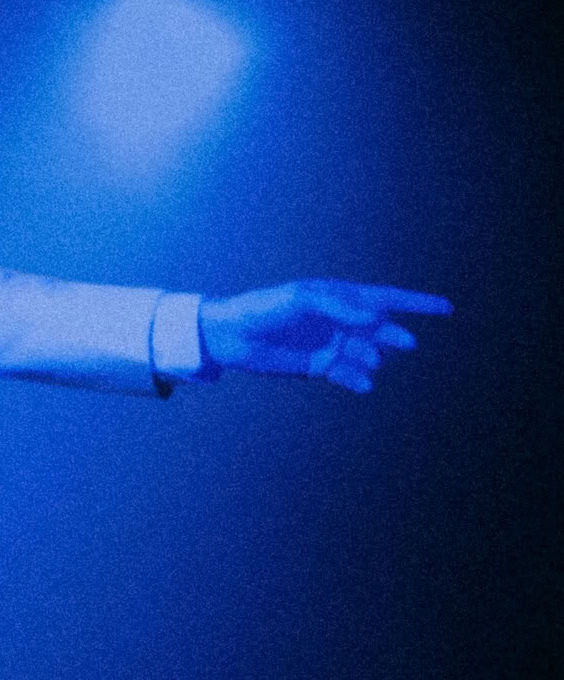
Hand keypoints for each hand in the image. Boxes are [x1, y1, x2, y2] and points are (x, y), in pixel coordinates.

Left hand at [198, 280, 450, 392]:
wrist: (232, 336)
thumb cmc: (264, 308)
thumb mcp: (299, 299)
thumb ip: (338, 306)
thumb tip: (374, 316)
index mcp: (339, 298)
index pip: (386, 298)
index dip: (417, 302)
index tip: (447, 307)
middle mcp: (341, 321)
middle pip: (383, 329)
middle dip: (394, 334)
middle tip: (402, 341)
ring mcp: (334, 344)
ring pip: (370, 354)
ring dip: (370, 357)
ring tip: (354, 356)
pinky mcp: (322, 366)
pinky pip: (351, 375)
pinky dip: (358, 379)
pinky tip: (361, 382)